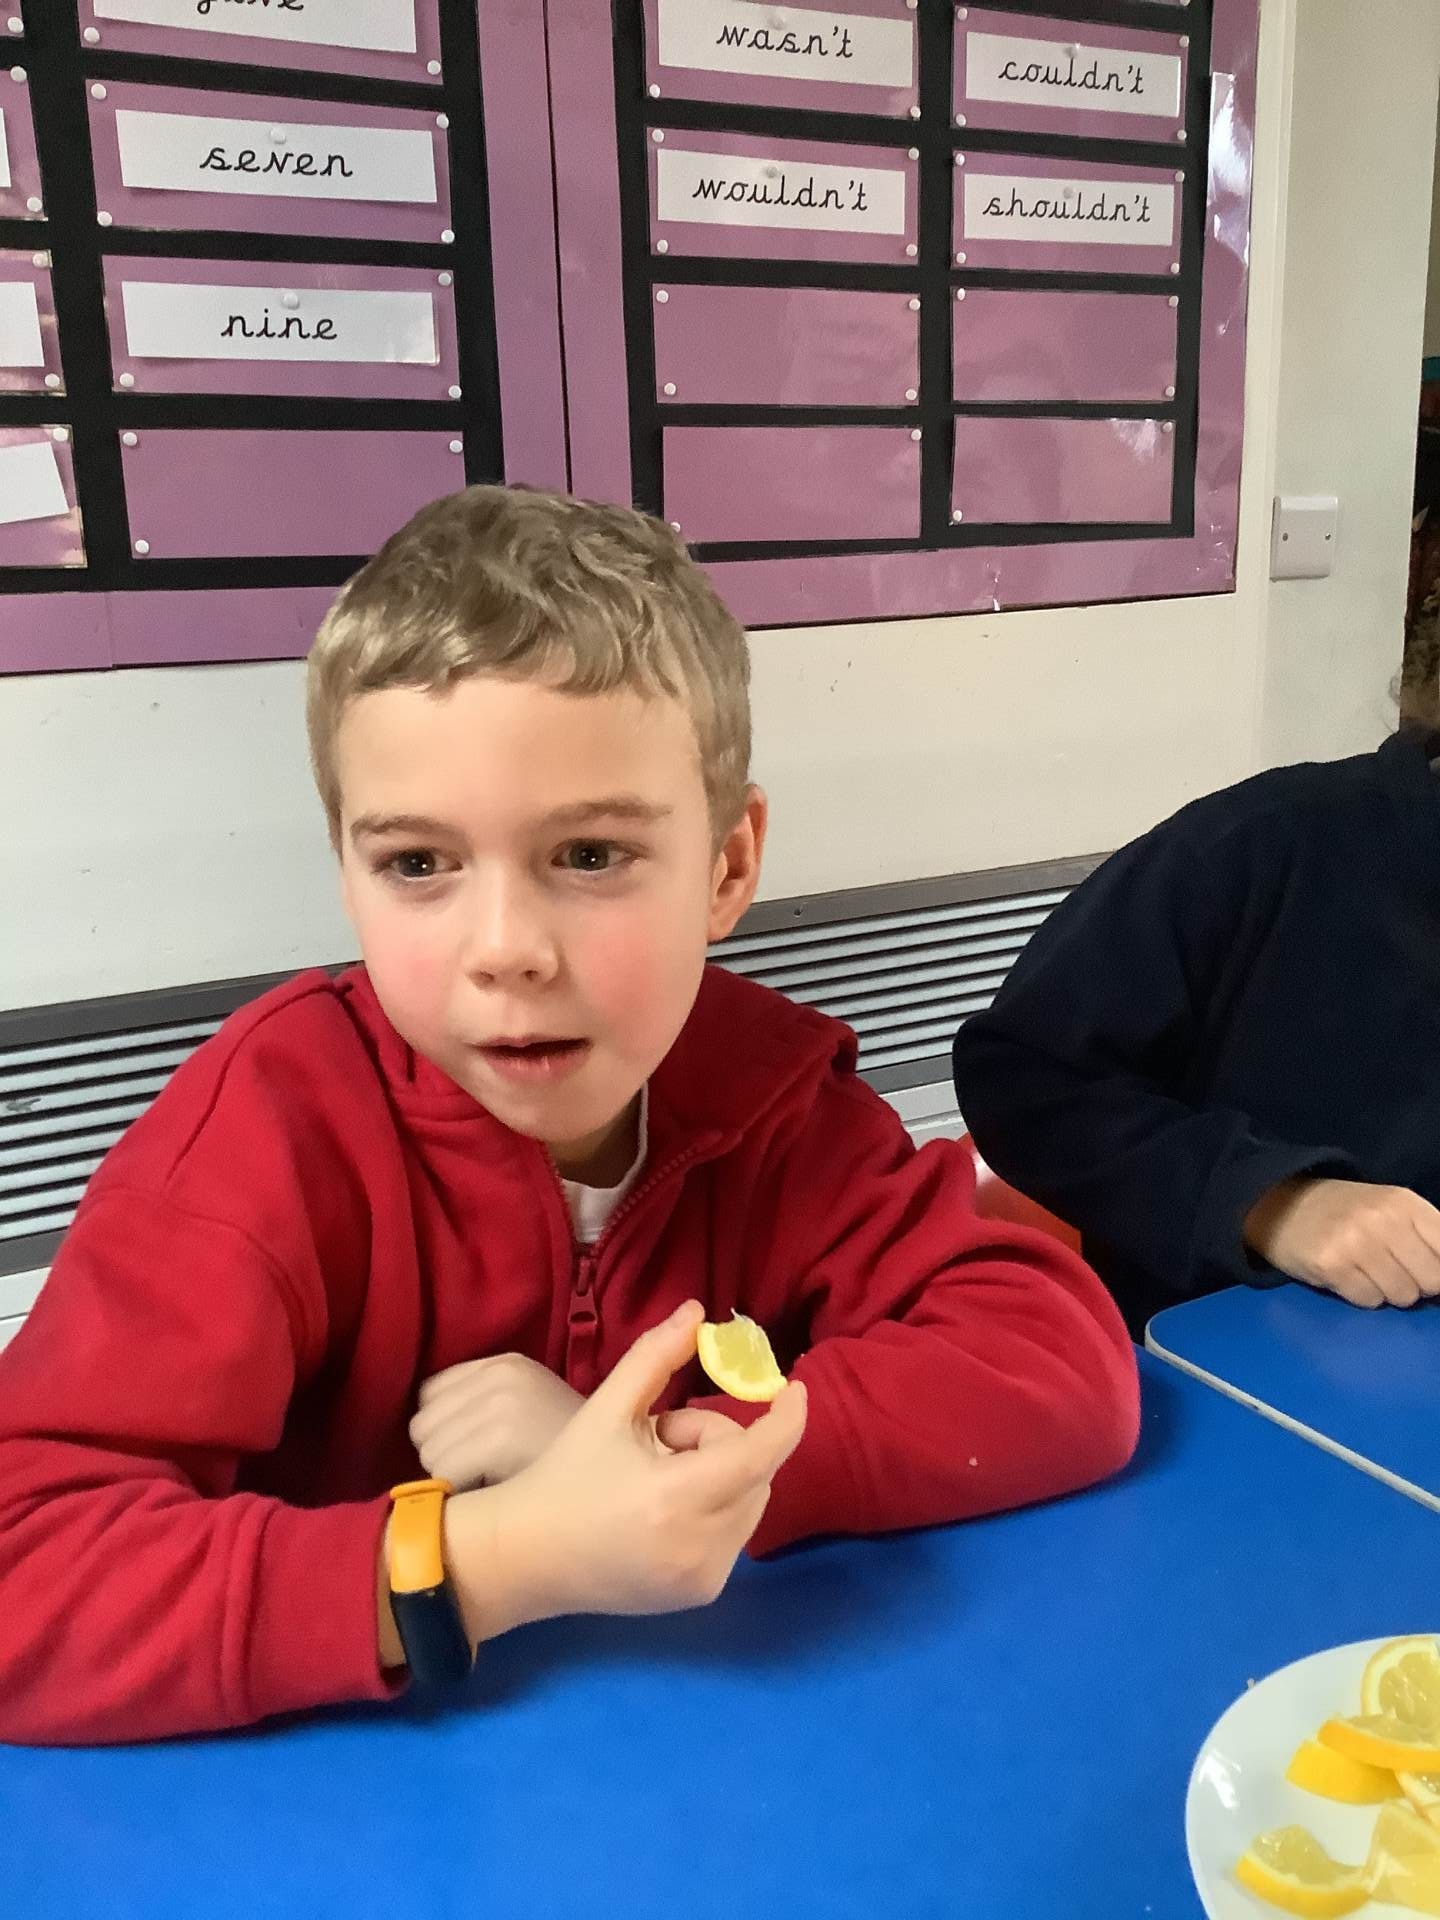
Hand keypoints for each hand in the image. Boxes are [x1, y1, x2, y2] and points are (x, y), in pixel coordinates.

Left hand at [410, 1354, 583, 1488]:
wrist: (617, 1479)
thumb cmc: (570, 1459)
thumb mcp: (528, 1410)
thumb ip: (481, 1405)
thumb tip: (419, 1427)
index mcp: (505, 1363)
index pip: (430, 1393)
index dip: (445, 1429)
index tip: (471, 1452)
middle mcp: (500, 1375)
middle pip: (423, 1423)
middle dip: (443, 1453)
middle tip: (482, 1473)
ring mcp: (500, 1404)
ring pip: (429, 1451)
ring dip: (449, 1476)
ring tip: (490, 1483)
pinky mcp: (500, 1438)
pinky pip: (442, 1472)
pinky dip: (458, 1492)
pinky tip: (492, 1494)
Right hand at [445, 1301, 806, 1642]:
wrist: (529, 1557)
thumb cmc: (566, 1476)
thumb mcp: (608, 1408)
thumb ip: (656, 1357)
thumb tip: (697, 1311)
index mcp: (676, 1497)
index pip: (759, 1455)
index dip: (785, 1418)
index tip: (793, 1387)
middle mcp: (700, 1545)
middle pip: (754, 1471)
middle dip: (721, 1441)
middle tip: (661, 1438)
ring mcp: (704, 1577)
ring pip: (750, 1501)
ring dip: (721, 1476)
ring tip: (659, 1476)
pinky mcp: (702, 1594)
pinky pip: (735, 1533)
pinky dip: (716, 1510)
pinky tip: (663, 1512)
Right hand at [1243, 1178, 1439, 1307]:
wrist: (1278, 1204)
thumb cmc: (1343, 1211)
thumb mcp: (1389, 1209)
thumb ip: (1425, 1237)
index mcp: (1404, 1202)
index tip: (1426, 1270)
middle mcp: (1383, 1220)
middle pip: (1432, 1279)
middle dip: (1417, 1283)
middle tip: (1393, 1269)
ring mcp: (1356, 1243)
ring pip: (1403, 1295)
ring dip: (1388, 1291)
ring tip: (1366, 1271)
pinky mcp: (1331, 1267)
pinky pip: (1369, 1301)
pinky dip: (1361, 1295)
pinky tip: (1346, 1275)